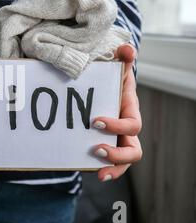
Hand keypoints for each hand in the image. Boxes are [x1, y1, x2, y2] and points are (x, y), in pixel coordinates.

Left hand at [92, 44, 142, 181]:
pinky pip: (107, 163)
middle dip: (118, 155)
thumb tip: (126, 49)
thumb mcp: (115, 69)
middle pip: (134, 151)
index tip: (95, 122)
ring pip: (123, 162)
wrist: (100, 89)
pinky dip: (100, 169)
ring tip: (98, 173)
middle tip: (97, 150)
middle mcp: (125, 131)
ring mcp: (115, 141)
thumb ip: (122, 58)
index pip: (132, 126)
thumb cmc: (110, 80)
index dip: (117, 127)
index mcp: (129, 112)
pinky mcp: (103, 146)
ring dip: (113, 169)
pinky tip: (87, 170)